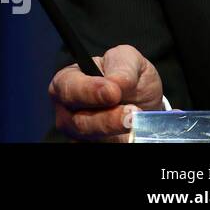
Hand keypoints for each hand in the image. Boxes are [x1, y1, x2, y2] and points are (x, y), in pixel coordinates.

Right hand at [48, 44, 163, 141]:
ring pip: (92, 141)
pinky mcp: (93, 147)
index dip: (89, 91)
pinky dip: (119, 143)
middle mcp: (67, 111)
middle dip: (107, 119)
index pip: (69, 88)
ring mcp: (78, 135)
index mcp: (66, 82)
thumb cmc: (127, 76)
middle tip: (132, 112)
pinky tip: (132, 136)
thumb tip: (115, 82)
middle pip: (79, 122)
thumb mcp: (128, 60)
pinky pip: (102, 149)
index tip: (113, 92)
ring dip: (115, 134)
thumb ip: (121, 66)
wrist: (144, 103)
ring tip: (135, 123)